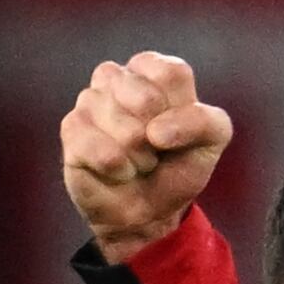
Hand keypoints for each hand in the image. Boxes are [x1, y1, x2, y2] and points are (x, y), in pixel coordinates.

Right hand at [61, 51, 235, 264]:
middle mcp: (117, 77)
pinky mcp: (71, 129)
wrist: (148, 213)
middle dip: (159, 138)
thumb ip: (203, 121)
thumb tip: (155, 132)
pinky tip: (119, 172)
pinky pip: (100, 150)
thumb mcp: (212, 140)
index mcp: (153, 70)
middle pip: (146, 98)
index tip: (178, 131)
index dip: (181, 112)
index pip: (171, 74)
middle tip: (156, 150)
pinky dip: (119, 170)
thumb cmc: (178, 168)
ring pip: (124, 128)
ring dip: (140, 158)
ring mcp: (89, 100)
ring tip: (138, 162)